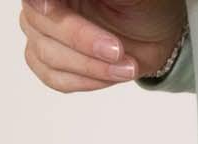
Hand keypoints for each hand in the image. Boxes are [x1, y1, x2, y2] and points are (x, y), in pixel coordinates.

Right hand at [20, 0, 185, 91]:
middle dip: (82, 41)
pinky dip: (86, 81)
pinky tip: (111, 75)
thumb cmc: (144, 6)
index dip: (41, 3)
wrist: (156, 35)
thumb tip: (61, 0)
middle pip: (41, 23)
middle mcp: (46, 5)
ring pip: (48, 54)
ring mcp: (44, 34)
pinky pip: (55, 78)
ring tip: (127, 67)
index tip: (50, 9)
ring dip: (90, 66)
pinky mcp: (51, 64)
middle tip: (118, 50)